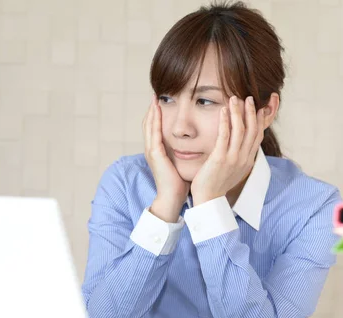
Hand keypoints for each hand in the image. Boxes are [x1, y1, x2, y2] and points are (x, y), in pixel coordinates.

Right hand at [143, 95, 189, 221]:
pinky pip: (153, 132)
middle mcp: (151, 149)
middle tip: (157, 94)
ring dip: (152, 111)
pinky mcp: (155, 154)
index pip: (155, 128)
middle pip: (149, 123)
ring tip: (155, 98)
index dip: (157, 114)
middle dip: (152, 109)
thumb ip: (184, 151)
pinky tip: (158, 109)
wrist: (172, 198)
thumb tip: (194, 144)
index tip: (162, 101)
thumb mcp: (180, 162)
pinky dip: (155, 120)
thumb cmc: (179, 182)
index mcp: (157, 151)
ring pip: (149, 125)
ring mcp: (151, 151)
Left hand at [191, 96, 264, 205]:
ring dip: (238, 113)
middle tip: (248, 97)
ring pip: (239, 131)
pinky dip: (225, 122)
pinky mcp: (220, 159)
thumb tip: (241, 145)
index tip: (258, 107)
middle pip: (251, 130)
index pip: (257, 136)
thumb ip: (238, 155)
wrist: (209, 200)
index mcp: (248, 160)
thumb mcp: (233, 169)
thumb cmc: (217, 184)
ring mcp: (233, 159)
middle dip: (250, 112)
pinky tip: (222, 111)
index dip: (259, 120)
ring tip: (234, 99)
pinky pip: (224, 136)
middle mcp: (243, 159)